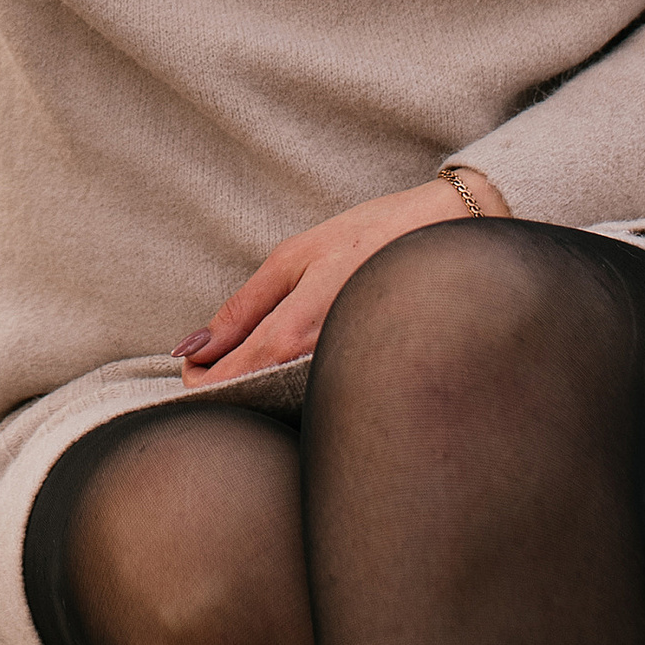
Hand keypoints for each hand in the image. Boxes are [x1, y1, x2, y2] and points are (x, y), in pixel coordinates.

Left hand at [175, 168, 510, 383]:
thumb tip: (190, 347)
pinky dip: (294, 391)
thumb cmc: (371, 239)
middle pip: (251, 403)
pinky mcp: (366, 384)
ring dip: (260, 392)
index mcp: (294, 334)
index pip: (225, 383)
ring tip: (259, 362)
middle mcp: (318, 369)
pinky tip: (299, 368)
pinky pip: (317, 401)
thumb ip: (241, 308)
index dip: (198, 382)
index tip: (193, 366)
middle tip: (222, 362)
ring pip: (282, 406)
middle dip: (226, 390)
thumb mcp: (294, 259)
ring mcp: (345, 380)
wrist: (454, 240)